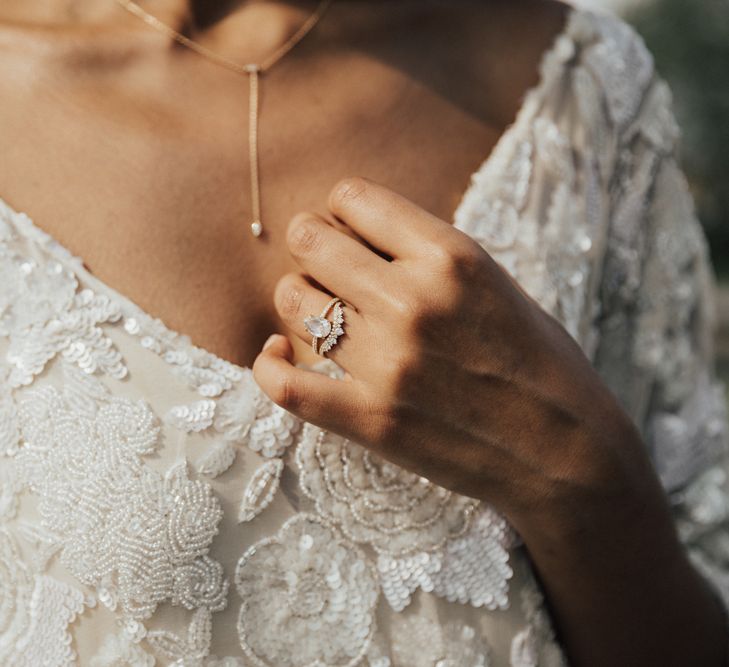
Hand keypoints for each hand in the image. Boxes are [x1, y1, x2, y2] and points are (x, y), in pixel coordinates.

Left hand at [253, 177, 727, 665]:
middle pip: (309, 241)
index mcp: (452, 257)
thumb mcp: (498, 284)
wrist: (567, 454)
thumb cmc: (542, 365)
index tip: (350, 231)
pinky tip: (276, 353)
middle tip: (328, 269)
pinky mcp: (370, 420)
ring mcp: (387, 363)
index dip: (342, 210)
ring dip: (299, 302)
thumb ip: (430, 255)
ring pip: (291, 302)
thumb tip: (361, 236)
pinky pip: (282, 382)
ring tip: (320, 315)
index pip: (353, 197)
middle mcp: (413, 301)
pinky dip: (268, 363)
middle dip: (312, 247)